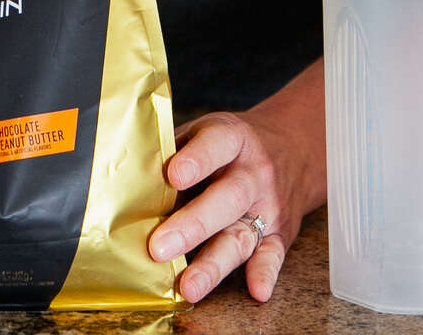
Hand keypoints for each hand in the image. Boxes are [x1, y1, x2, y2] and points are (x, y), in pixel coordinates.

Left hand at [147, 72, 326, 303]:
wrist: (293, 149)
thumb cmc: (230, 146)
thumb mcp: (206, 131)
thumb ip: (174, 151)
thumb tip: (128, 179)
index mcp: (233, 138)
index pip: (217, 144)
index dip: (196, 159)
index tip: (173, 175)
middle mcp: (254, 172)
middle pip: (227, 198)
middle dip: (193, 225)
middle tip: (158, 247)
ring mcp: (268, 205)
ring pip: (243, 235)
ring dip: (215, 264)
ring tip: (189, 286)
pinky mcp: (281, 233)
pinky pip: (274, 255)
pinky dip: (265, 273)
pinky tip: (256, 290)